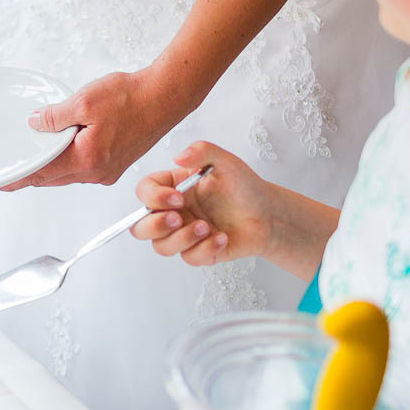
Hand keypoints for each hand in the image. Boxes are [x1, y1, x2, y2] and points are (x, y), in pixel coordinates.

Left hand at [4, 69, 180, 190]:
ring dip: (52, 167)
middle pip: (55, 178)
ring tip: (34, 158)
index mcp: (87, 159)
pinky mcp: (116, 164)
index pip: (43, 174)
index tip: (3, 184)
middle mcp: (98, 172)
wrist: (165, 97)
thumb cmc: (133, 98)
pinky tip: (64, 149)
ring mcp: (109, 171)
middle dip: (32, 175)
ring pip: (70, 174)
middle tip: (11, 174)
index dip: (20, 178)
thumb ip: (55, 116)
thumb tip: (36, 123)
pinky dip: (70, 162)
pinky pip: (85, 168)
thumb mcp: (84, 101)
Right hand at [131, 141, 274, 264]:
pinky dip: (205, 249)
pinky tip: (222, 238)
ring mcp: (184, 234)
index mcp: (173, 188)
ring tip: (206, 227)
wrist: (269, 214)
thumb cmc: (245, 188)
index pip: (145, 192)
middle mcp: (174, 212)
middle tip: (178, 218)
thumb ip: (203, 151)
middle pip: (140, 227)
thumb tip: (178, 157)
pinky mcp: (199, 252)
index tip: (178, 196)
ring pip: (162, 246)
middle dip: (155, 225)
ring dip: (181, 238)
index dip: (153, 197)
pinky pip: (189, 258)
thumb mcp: (226, 162)